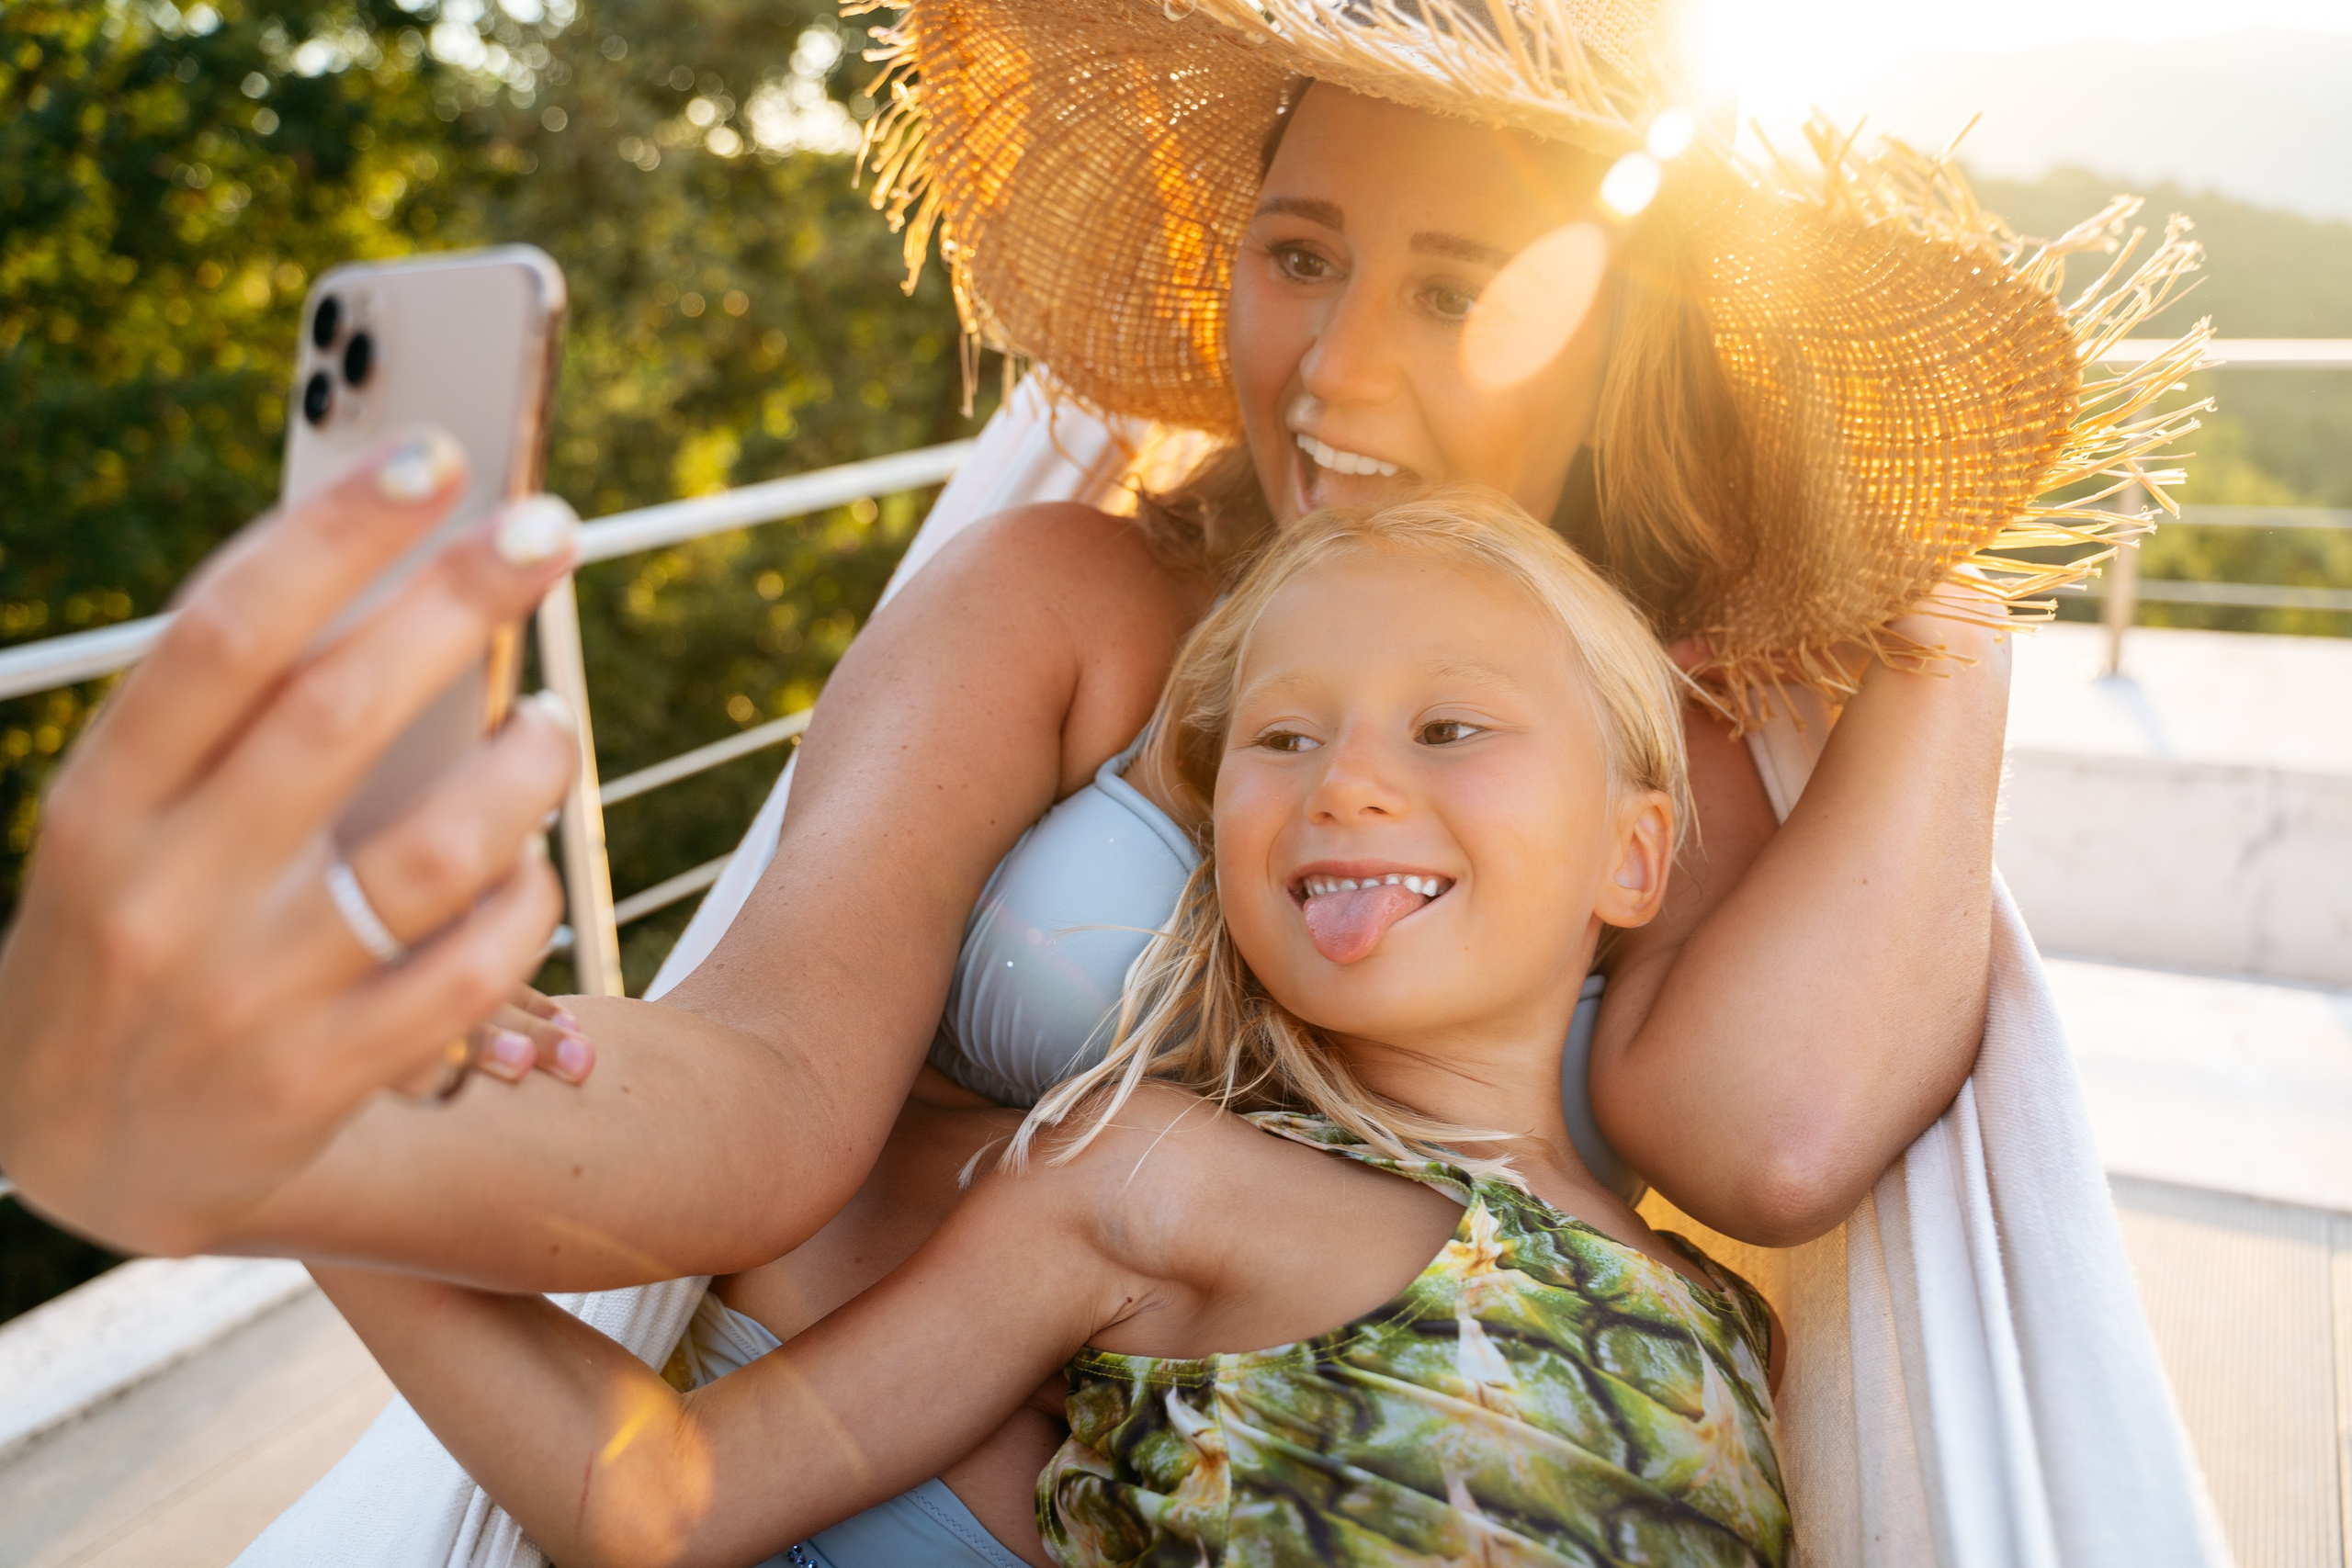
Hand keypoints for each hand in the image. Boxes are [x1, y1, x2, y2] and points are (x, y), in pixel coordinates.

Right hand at [0, 428, 581, 1254]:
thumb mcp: (129, 823)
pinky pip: (467, 973)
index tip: (435, 453)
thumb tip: (404, 582)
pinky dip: (524, 902)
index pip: (224, 634)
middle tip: (551, 530)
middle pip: (341, 714)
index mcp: (99, 803)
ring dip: (524, 764)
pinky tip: (534, 864)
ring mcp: (243, 997)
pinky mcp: (318, 1085)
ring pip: (434, 852)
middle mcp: (162, 894)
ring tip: (552, 718)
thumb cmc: (128, 930)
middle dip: (460, 604)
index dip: (336, 533)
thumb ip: (237, 725)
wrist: (67, 1152)